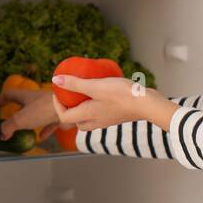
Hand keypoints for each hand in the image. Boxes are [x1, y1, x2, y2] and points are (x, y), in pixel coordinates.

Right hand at [0, 86, 58, 140]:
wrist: (68, 108)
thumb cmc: (43, 109)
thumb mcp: (20, 119)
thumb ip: (8, 127)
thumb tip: (2, 134)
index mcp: (24, 96)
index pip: (7, 95)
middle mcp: (36, 100)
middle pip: (22, 104)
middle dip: (14, 112)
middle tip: (8, 121)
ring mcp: (47, 107)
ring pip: (35, 113)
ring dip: (28, 121)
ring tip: (23, 131)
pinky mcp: (57, 115)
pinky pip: (48, 123)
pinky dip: (43, 130)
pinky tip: (40, 137)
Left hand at [51, 74, 176, 131]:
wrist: (147, 104)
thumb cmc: (122, 95)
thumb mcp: (95, 86)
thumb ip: (75, 84)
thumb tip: (55, 80)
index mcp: (87, 116)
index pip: (64, 117)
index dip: (58, 105)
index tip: (59, 91)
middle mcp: (95, 122)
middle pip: (75, 120)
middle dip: (69, 107)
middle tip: (71, 93)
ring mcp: (106, 121)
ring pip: (88, 118)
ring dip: (82, 107)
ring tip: (85, 92)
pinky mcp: (115, 117)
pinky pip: (99, 114)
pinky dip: (95, 106)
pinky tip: (102, 92)